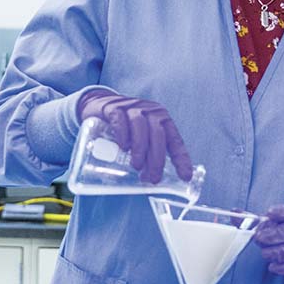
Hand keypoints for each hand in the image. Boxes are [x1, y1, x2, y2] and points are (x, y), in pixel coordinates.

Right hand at [77, 89, 192, 184]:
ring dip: (140, 148)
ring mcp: (132, 107)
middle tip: (152, 178)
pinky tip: (123, 146)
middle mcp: (150, 112)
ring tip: (136, 165)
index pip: (175, 140)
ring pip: (141, 127)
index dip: (181, 159)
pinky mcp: (114, 107)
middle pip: (158, 134)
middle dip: (157, 158)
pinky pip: (121, 119)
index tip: (185, 177)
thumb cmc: (125, 125)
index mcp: (162, 120)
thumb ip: (148, 152)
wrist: (99, 105)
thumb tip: (152, 178)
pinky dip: (123, 134)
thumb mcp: (140, 137)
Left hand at [254, 205, 283, 280]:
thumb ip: (252, 220)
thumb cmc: (282, 234)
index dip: (279, 212)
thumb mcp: (270, 224)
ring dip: (275, 252)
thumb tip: (234, 212)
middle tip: (258, 238)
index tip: (269, 213)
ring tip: (265, 253)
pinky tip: (272, 266)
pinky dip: (282, 268)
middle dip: (272, 235)